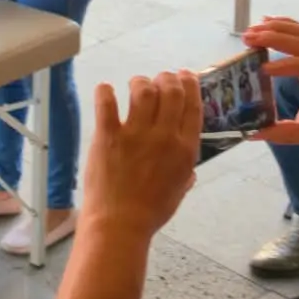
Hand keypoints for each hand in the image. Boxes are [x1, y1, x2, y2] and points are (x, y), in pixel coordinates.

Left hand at [83, 72, 201, 236]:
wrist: (120, 223)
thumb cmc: (151, 211)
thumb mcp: (179, 191)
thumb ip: (185, 173)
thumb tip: (189, 168)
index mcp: (185, 149)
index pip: (193, 107)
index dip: (190, 86)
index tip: (186, 76)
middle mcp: (164, 137)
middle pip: (171, 93)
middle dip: (167, 79)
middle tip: (160, 77)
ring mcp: (135, 135)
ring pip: (143, 93)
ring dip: (141, 82)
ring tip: (137, 83)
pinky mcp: (108, 137)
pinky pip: (106, 105)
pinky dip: (105, 92)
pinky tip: (105, 89)